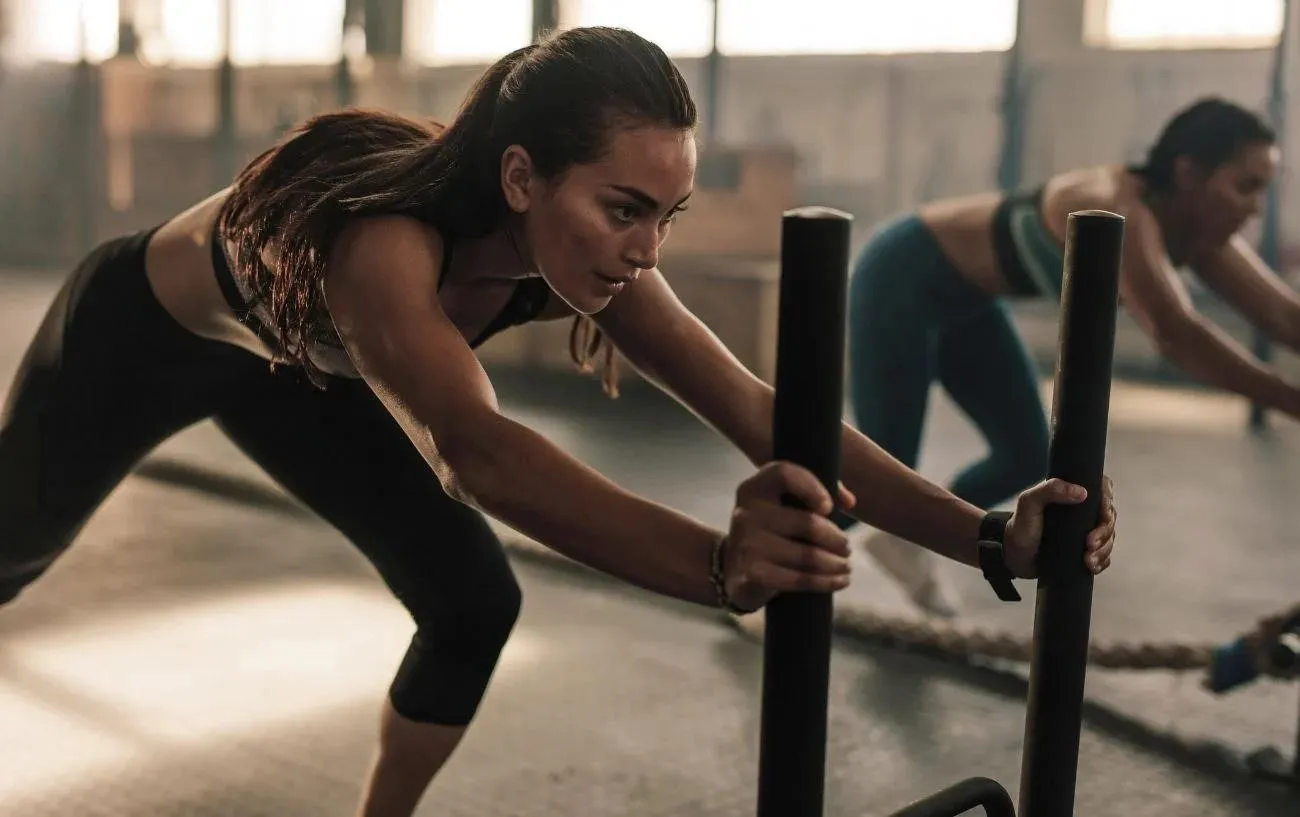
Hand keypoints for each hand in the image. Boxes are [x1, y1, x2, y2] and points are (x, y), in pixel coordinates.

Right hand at [721, 461, 855, 612]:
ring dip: (835, 563)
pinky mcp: (752, 573)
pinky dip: (825, 582)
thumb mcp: (784, 504)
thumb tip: (848, 501)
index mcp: (755, 488)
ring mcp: (747, 544)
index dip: (811, 486)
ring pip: (807, 555)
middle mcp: (746, 512)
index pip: (784, 474)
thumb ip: (815, 492)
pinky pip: (799, 579)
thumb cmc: (771, 530)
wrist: (734, 567)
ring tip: (845, 565)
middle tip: (846, 547)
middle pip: (806, 522)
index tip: (829, 507)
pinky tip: (839, 580)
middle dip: (836, 538)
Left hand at [1003, 475, 1116, 578]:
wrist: (1013, 557)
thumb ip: (1049, 490)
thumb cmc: (1020, 526)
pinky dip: (1102, 561)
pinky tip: (1092, 566)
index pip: (1102, 490)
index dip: (1108, 502)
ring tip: (1088, 560)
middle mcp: (1082, 511)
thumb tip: (1082, 492)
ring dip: (1103, 550)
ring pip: (1109, 538)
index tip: (1104, 517)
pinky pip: (1104, 556)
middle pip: (1109, 517)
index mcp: (1071, 494)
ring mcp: (1085, 532)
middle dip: (1104, 532)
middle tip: (1089, 544)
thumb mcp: (1029, 503)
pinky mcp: (1085, 551)